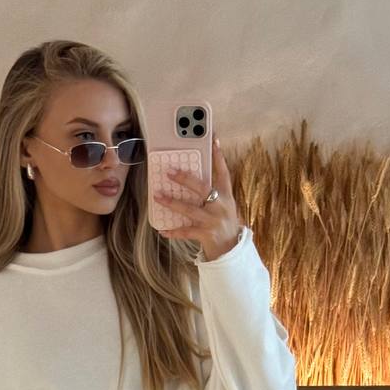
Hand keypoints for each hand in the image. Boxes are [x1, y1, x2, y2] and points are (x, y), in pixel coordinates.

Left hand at [154, 129, 241, 260]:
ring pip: (190, 209)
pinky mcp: (205, 234)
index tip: (213, 139)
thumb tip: (193, 177)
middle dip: (185, 179)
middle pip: (202, 188)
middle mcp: (220, 206)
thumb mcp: (224, 205)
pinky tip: (162, 230)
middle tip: (169, 171)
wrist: (232, 249)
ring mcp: (212, 220)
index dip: (218, 156)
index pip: (223, 172)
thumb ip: (214, 192)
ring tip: (158, 196)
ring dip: (172, 203)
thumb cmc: (224, 223)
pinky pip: (185, 231)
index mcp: (226, 196)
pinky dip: (173, 231)